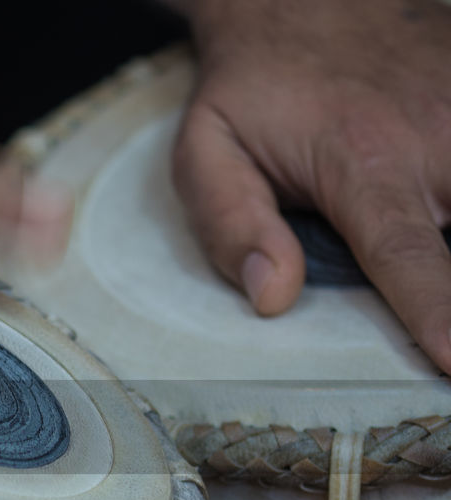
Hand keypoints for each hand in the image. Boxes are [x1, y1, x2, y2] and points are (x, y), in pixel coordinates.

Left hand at [172, 0, 450, 371]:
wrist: (300, 0)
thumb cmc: (251, 89)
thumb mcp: (206, 153)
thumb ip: (232, 227)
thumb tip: (272, 297)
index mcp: (362, 161)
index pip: (407, 255)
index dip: (437, 313)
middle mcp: (435, 136)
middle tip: (440, 330)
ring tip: (430, 258)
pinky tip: (440, 210)